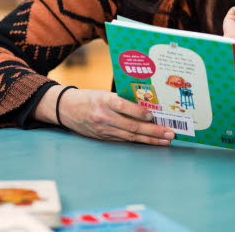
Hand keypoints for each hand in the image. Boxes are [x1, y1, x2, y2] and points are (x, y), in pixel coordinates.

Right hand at [36, 86, 174, 145]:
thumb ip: (121, 99)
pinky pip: (124, 140)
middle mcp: (103, 116)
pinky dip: (138, 141)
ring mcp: (103, 129)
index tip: (153, 114)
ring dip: (150, 139)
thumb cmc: (88, 97)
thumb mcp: (102, 93)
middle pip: (131, 125)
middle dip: (153, 131)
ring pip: (130, 136)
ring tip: (165, 140)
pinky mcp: (102, 137)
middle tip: (169, 133)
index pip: (123, 106)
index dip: (139, 112)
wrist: (65, 108)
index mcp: (103, 100)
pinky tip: (150, 142)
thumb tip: (146, 104)